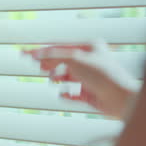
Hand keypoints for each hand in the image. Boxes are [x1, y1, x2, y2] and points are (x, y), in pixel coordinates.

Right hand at [25, 40, 140, 119]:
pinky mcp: (90, 94)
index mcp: (89, 47)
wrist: (121, 98)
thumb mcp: (74, 59)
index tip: (24, 53)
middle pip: (62, 60)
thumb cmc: (103, 75)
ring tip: (53, 79)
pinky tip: (63, 94)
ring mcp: (90, 78)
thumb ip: (53, 56)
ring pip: (66, 76)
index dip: (41, 50)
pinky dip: (66, 93)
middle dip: (49, 64)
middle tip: (39, 67)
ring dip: (57, 77)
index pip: (60, 46)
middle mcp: (90, 61)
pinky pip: (72, 93)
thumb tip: (35, 55)